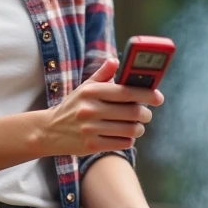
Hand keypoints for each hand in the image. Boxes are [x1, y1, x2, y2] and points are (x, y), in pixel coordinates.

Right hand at [38, 58, 161, 156]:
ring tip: (136, 126)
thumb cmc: (73, 106)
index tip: (158, 97)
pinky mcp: (91, 146)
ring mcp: (90, 129)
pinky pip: (122, 143)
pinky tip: (124, 136)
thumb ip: (102, 74)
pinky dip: (128, 140)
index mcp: (91, 91)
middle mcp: (90, 109)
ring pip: (130, 130)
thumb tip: (116, 60)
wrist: (50, 131)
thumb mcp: (84, 87)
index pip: (126, 92)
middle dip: (145, 114)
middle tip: (146, 114)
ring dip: (138, 128)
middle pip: (132, 112)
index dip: (147, 94)